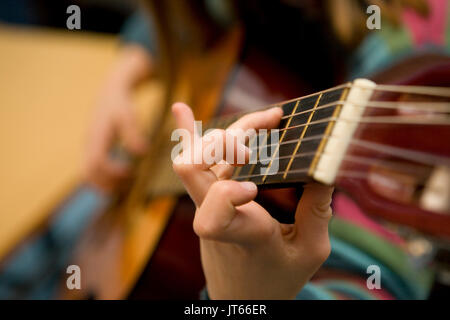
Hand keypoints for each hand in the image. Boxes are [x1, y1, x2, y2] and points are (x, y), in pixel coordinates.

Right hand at [84, 83, 146, 192]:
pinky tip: (121, 180)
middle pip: (88, 172)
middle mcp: (89, 143)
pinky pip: (92, 169)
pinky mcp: (92, 148)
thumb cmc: (121, 104)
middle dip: (104, 183)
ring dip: (103, 184)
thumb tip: (141, 152)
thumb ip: (133, 132)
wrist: (110, 92)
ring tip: (124, 187)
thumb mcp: (128, 115)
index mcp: (97, 136)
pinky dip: (103, 178)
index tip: (128, 173)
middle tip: (125, 188)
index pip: (97, 161)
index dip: (111, 171)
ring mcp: (89, 146)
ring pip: (88, 173)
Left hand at [172, 103, 332, 299]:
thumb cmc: (276, 278)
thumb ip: (318, 211)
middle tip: (269, 131)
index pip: (212, 215)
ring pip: (194, 158)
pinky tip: (181, 109)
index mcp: (241, 234)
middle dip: (228, 139)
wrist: (243, 295)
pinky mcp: (209, 196)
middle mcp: (214, 214)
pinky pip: (194, 161)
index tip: (254, 191)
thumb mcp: (309, 251)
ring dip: (226, 133)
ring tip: (266, 119)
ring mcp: (207, 202)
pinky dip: (188, 134)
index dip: (227, 194)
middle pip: (194, 167)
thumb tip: (326, 168)